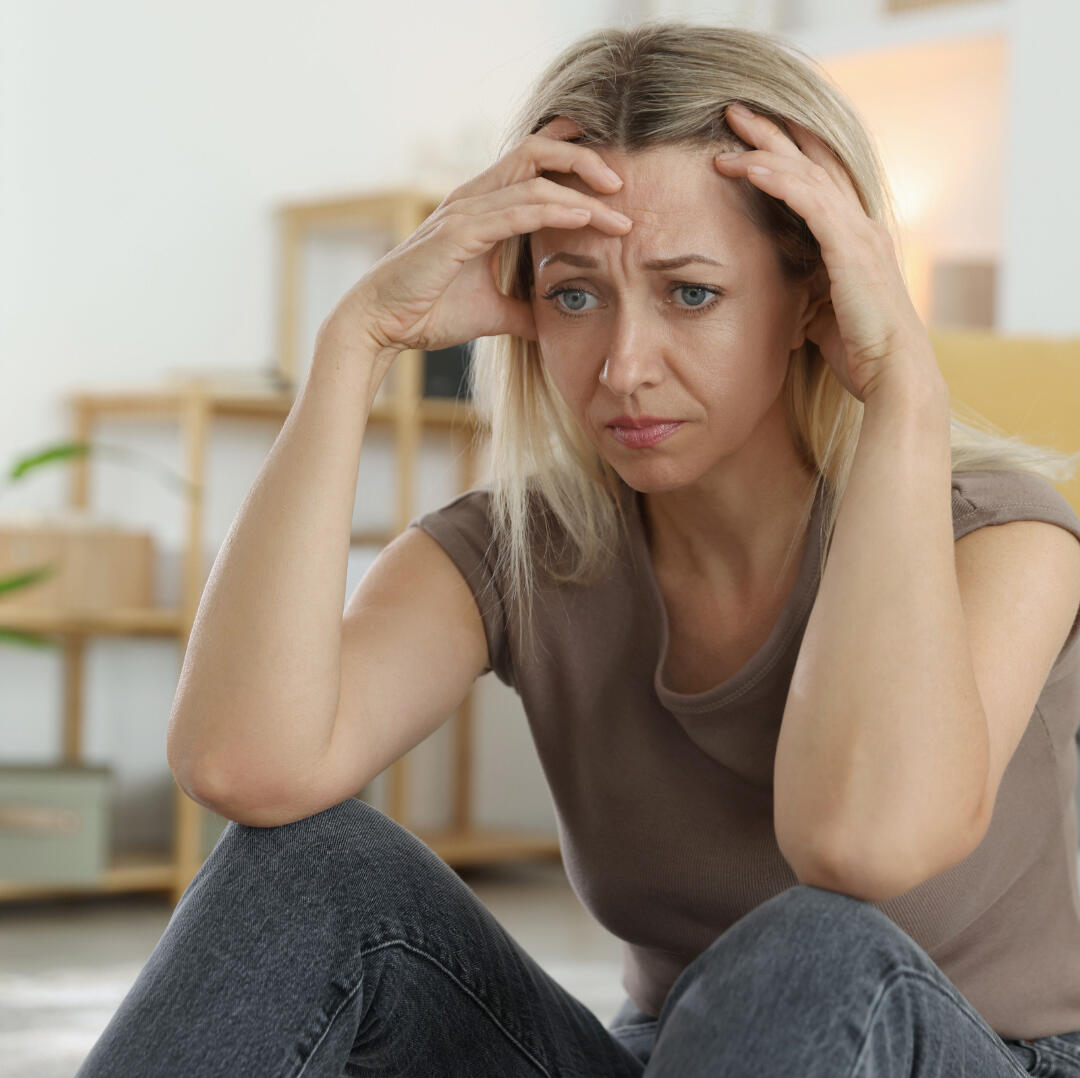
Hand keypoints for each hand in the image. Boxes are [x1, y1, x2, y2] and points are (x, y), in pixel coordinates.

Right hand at [318, 116, 633, 363]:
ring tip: (618, 206)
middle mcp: (474, 198)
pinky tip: (585, 220)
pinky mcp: (459, 233)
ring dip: (581, 191)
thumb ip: (526, 310)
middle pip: (537, 152)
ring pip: (533, 179)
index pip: (531, 163)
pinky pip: (517, 211)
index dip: (571, 157)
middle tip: (623, 184)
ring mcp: (465, 211)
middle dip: (584, 160)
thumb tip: (554, 324)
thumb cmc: (428, 312)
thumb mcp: (494, 312)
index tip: (612, 179)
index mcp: (481, 207)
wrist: (383, 326)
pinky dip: (554, 211)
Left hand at [713, 103, 939, 403]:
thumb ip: (807, 297)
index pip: (818, 182)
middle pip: (812, 162)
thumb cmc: (862, 354)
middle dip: (773, 133)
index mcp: (855, 241)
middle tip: (735, 110)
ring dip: (765, 148)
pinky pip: (809, 201)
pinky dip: (777, 180)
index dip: (787, 154)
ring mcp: (858, 233)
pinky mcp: (850, 248)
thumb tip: (786, 301)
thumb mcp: (822, 317)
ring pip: (807, 173)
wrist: (893, 375)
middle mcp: (861, 226)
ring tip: (729, 127)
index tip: (751, 138)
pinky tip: (749, 166)